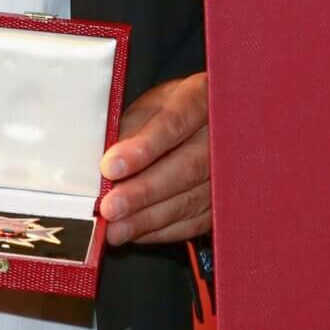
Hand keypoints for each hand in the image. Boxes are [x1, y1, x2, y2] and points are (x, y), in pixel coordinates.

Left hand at [99, 71, 210, 245]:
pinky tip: (137, 232)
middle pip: (186, 167)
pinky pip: (194, 222)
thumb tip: (102, 164)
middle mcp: (221, 134)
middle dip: (144, 191)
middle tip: (111, 206)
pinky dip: (162, 231)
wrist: (205, 122)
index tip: (111, 166)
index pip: (174, 122)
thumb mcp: (150, 106)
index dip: (143, 147)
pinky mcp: (221, 200)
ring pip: (190, 200)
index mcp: (202, 98)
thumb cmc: (172, 111)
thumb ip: (129, 131)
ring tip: (117, 228)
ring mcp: (227, 170)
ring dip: (149, 218)